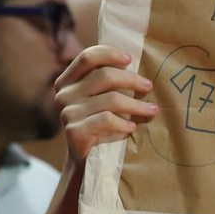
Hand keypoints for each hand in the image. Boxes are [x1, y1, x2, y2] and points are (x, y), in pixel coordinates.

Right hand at [54, 46, 156, 164]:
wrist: (85, 160)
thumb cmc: (98, 124)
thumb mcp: (98, 98)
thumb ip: (106, 81)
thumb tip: (137, 63)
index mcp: (66, 81)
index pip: (87, 57)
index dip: (110, 53)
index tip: (130, 58)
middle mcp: (63, 94)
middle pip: (103, 76)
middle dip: (131, 79)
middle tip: (149, 86)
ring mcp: (67, 113)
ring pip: (110, 99)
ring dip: (136, 105)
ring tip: (151, 110)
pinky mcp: (74, 131)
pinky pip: (107, 120)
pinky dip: (124, 123)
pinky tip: (132, 128)